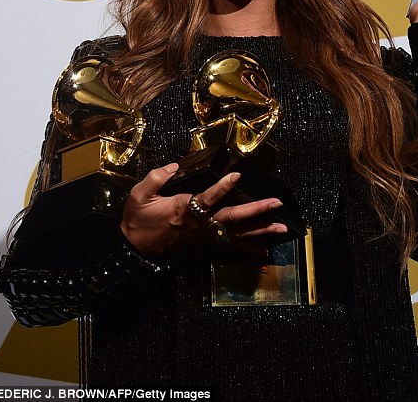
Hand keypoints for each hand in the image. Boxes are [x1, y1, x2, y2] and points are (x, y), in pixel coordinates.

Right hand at [120, 163, 287, 253]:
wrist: (134, 247)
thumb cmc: (138, 219)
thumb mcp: (138, 195)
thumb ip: (156, 178)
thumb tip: (174, 166)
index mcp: (184, 209)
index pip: (207, 197)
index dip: (222, 188)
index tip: (236, 176)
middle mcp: (200, 223)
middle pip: (232, 217)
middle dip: (256, 210)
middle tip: (276, 203)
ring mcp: (205, 234)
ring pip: (237, 232)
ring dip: (261, 229)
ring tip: (282, 227)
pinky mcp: (206, 241)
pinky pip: (231, 245)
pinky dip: (250, 249)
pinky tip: (266, 252)